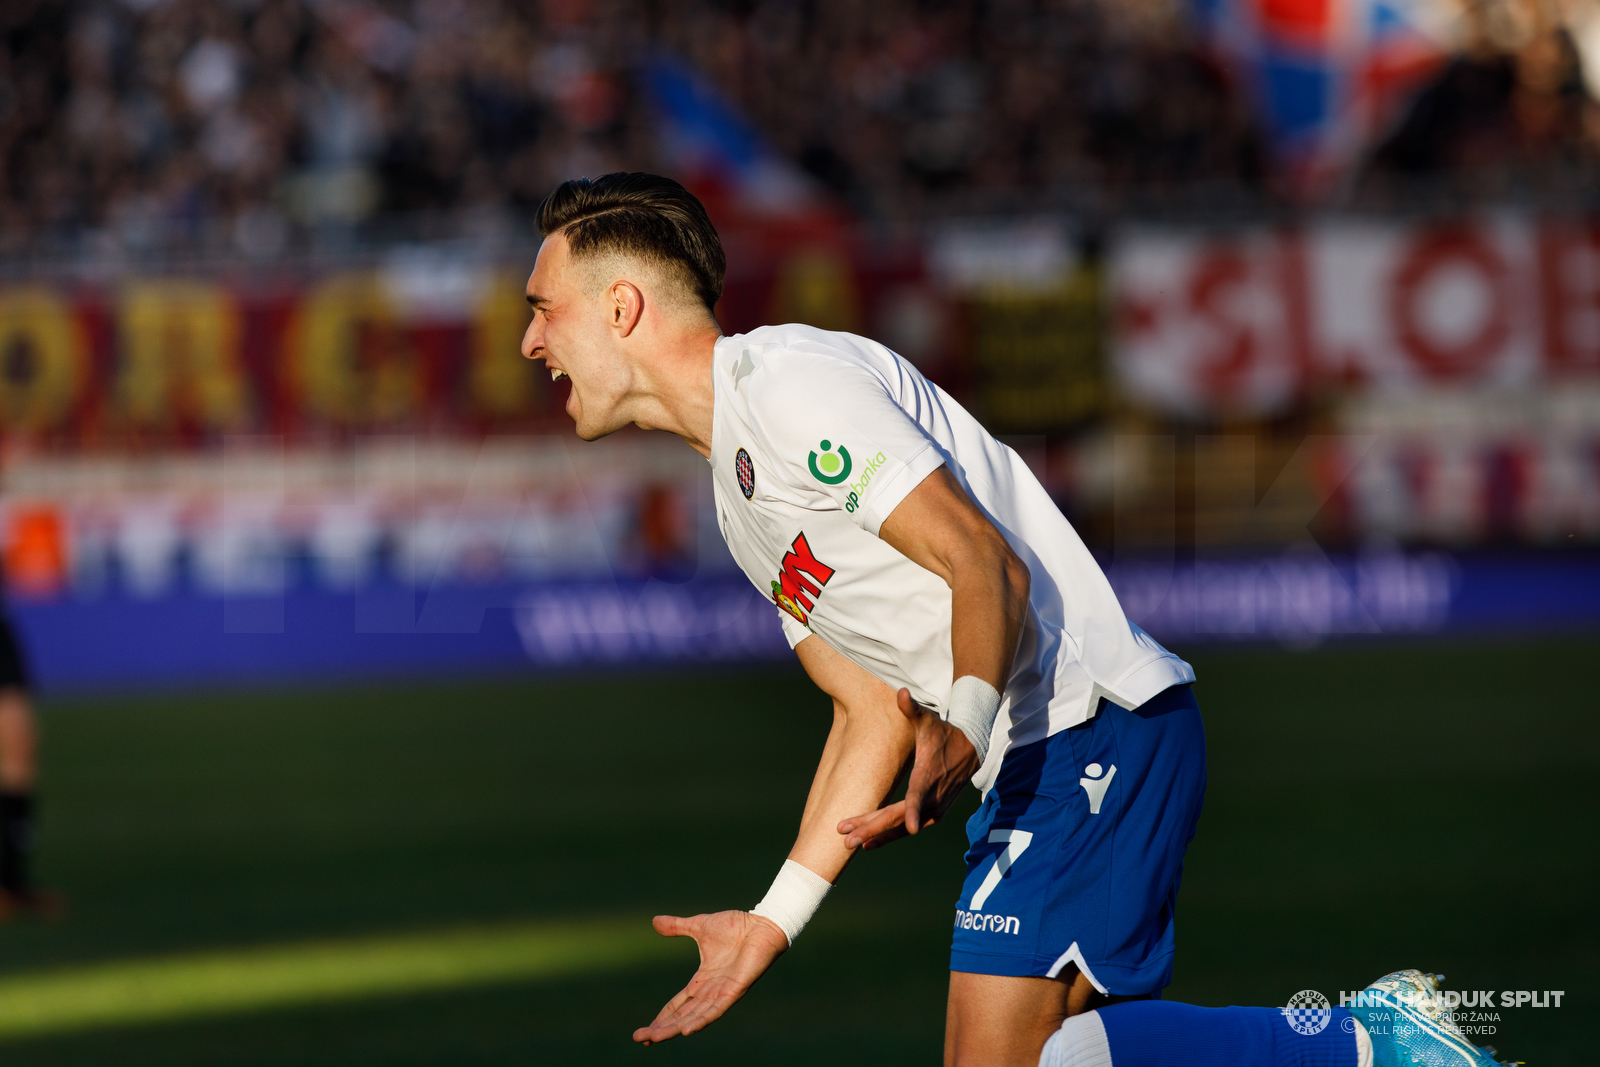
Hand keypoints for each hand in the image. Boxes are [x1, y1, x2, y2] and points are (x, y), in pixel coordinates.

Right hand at [632, 910, 788, 1043]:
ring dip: (674, 1028)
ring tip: (655, 1038)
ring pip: (694, 1017)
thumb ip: (678, 927)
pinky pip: (715, 1010)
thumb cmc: (736, 926)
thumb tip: (655, 921)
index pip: (677, 1005)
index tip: (645, 1030)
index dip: (662, 1017)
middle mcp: (711, 992)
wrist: (762, 923)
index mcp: (702, 981)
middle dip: (661, 1028)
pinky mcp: (735, 991)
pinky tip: (686, 1031)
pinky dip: (700, 1020)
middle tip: (640, 1038)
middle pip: (681, 1016)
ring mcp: (722, 993)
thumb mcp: (699, 927)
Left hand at [836, 687, 979, 850]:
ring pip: (902, 826)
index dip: (915, 811)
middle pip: (901, 817)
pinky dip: (890, 836)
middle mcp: (932, 796)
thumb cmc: (943, 733)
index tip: (911, 828)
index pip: (920, 795)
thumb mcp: (928, 721)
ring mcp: (934, 808)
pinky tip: (870, 843)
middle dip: (872, 828)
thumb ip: (912, 709)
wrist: (971, 748)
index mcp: (929, 775)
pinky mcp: (934, 813)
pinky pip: (909, 827)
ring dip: (877, 835)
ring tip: (851, 843)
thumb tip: (901, 692)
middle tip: (847, 839)